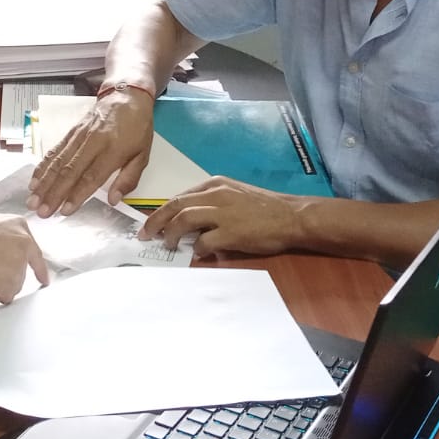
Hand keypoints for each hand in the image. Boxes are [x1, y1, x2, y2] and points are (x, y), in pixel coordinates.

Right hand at [0, 211, 50, 302]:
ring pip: (12, 286)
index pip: (34, 253)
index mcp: (19, 226)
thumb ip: (2, 238)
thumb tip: (3, 253)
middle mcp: (24, 244)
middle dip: (3, 276)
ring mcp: (19, 264)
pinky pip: (4, 297)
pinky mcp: (11, 282)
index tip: (44, 280)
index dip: (38, 269)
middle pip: (20, 273)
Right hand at [26, 91, 153, 216]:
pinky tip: (34, 180)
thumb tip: (114, 201)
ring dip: (44, 182)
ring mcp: (79, 136)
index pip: (91, 176)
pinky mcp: (71, 132)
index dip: (77, 194)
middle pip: (69, 171)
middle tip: (41, 212)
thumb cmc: (137, 128)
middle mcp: (93, 143)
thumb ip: (129, 179)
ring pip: (58, 161)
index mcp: (113, 150)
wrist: (127, 95)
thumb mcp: (143, 155)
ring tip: (32, 200)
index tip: (65, 211)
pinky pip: (54, 150)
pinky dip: (42, 166)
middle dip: (53, 193)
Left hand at [140, 178, 300, 258]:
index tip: (152, 223)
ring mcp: (223, 213)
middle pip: (176, 206)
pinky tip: (198, 253)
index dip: (162, 211)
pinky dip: (196, 248)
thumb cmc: (265, 208)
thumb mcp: (234, 195)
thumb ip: (212, 203)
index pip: (180, 196)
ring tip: (167, 245)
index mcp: (215, 185)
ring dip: (171, 234)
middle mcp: (216, 195)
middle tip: (145, 235)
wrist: (292, 217)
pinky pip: (204, 241)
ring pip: (184, 219)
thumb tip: (188, 221)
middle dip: (156, 221)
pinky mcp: (231, 232)